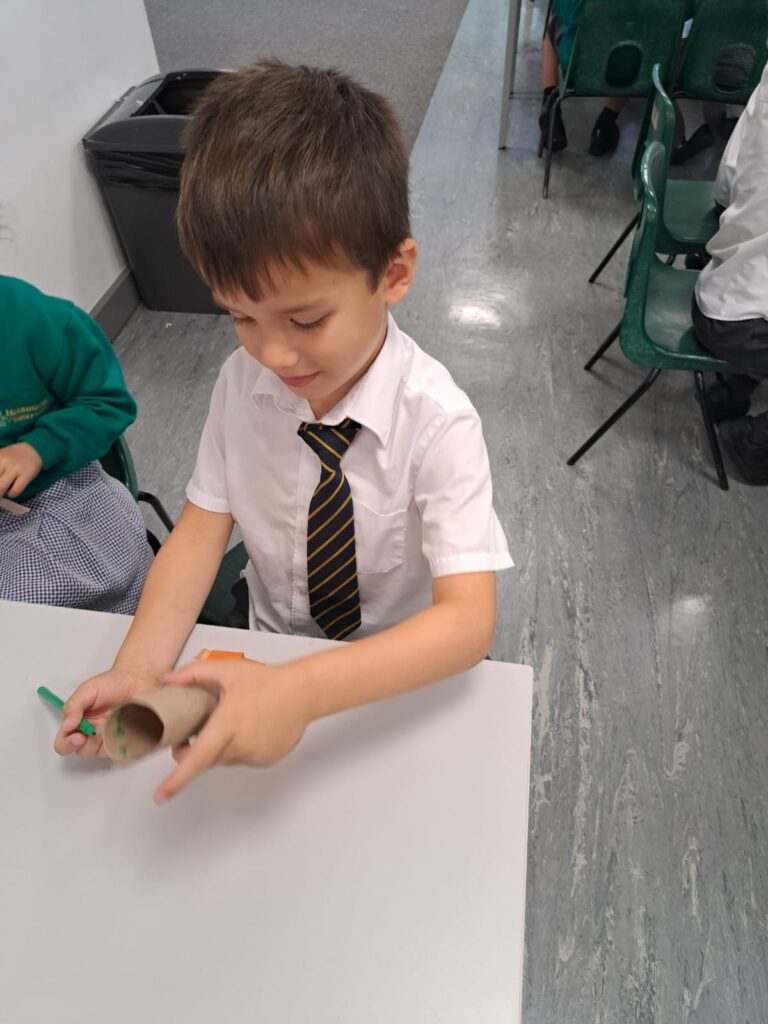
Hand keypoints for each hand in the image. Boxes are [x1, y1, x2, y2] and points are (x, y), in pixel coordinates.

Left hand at [0, 442, 42, 496]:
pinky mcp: (26, 475)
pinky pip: (15, 490)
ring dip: (0, 494)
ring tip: (3, 492)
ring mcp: (15, 469)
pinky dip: (11, 494)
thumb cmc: (13, 456)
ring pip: (1, 488)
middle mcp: (4, 462)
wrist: (32, 450)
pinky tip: (12, 491)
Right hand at [54, 666, 159, 757]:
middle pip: (82, 751)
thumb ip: (73, 706)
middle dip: (87, 743)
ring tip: (113, 724)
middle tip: (97, 730)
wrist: (137, 680)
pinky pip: (118, 750)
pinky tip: (123, 729)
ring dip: (104, 742)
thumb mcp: (87, 690)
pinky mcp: (123, 740)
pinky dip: (119, 743)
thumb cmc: (112, 683)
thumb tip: (67, 725)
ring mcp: (107, 738)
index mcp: (78, 723)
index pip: (64, 742)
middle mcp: (91, 733)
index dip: (67, 744)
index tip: (78, 736)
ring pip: (100, 753)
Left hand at [154, 658, 310, 804]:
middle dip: (194, 750)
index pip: (197, 758)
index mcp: (228, 724)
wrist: (303, 692)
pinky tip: (248, 727)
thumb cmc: (268, 681)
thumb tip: (168, 680)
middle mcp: (241, 745)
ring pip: (224, 759)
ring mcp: (254, 756)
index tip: (161, 796)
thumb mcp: (227, 670)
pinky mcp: (265, 760)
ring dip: (219, 746)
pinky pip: (241, 759)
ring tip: (230, 721)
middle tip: (192, 731)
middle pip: (206, 758)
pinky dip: (238, 748)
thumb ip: (193, 674)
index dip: (176, 780)